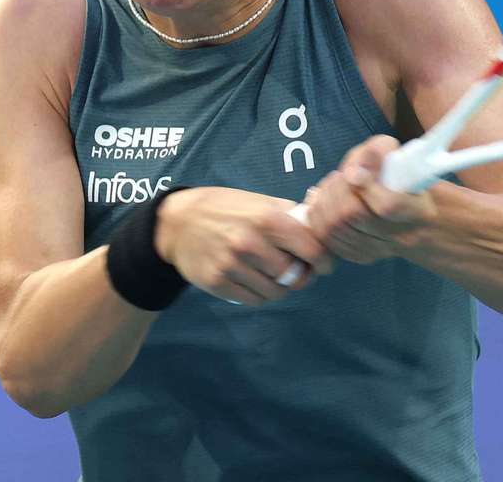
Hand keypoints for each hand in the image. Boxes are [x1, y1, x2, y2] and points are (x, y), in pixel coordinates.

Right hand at [155, 187, 332, 304]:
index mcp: (267, 219)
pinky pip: (255, 300)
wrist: (178, 222)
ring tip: (275, 275)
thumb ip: (291, 215)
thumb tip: (322, 227)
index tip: (324, 265)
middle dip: (302, 275)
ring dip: (281, 287)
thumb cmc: (226, 208)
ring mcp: (232, 265)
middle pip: (295, 275)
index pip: (311, 249)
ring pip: (276, 291)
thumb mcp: (260, 201)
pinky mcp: (218, 283)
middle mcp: (250, 243)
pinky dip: (262, 294)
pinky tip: (256, 281)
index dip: (323, 261)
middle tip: (299, 271)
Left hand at [303, 135, 434, 264]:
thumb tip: (355, 168)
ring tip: (333, 186)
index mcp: (417, 210)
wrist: (421, 221)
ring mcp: (378, 251)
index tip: (353, 171)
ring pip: (334, 228)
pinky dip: (319, 217)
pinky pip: (326, 239)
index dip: (365, 186)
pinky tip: (327, 202)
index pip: (388, 204)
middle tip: (341, 176)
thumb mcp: (401, 157)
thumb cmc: (409, 182)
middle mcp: (400, 236)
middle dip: (338, 189)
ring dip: (325, 200)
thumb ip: (379, 152)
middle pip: (352, 215)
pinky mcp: (361, 256)